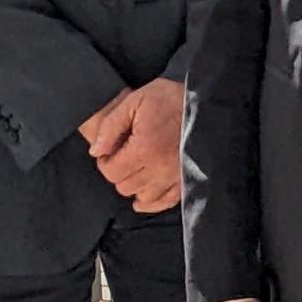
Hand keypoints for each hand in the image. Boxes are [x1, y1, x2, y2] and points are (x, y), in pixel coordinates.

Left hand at [89, 78, 183, 212]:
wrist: (205, 102)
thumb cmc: (170, 99)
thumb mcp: (135, 101)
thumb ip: (110, 125)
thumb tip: (95, 150)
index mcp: (144, 148)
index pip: (111, 171)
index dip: (105, 161)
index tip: (110, 150)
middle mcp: (159, 168)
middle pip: (124, 186)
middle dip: (119, 172)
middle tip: (124, 156)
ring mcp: (174, 177)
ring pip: (142, 197)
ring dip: (135, 185)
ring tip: (138, 167)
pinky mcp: (185, 180)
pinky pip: (164, 202)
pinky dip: (152, 202)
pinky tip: (144, 196)